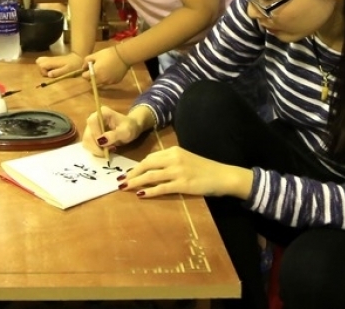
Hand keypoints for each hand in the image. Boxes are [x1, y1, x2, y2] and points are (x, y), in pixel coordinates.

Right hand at [36, 52, 82, 77]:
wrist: (78, 58)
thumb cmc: (74, 65)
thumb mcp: (67, 70)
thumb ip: (57, 72)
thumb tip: (48, 75)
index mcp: (52, 62)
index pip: (41, 66)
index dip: (44, 72)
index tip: (51, 75)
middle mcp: (50, 59)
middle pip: (38, 62)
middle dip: (42, 69)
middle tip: (49, 73)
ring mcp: (51, 58)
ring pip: (40, 61)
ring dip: (43, 67)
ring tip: (50, 71)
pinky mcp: (53, 59)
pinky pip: (44, 61)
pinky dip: (45, 65)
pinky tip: (52, 69)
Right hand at [82, 105, 142, 156]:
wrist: (131, 127)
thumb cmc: (130, 127)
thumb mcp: (126, 131)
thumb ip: (114, 135)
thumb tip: (100, 141)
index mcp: (102, 113)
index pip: (92, 122)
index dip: (95, 135)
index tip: (104, 145)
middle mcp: (94, 118)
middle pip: (87, 133)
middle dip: (95, 146)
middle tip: (106, 153)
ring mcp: (92, 127)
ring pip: (86, 140)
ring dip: (95, 149)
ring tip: (107, 151)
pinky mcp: (92, 134)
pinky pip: (89, 144)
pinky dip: (95, 150)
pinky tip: (105, 150)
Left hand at [86, 45, 128, 84]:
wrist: (123, 56)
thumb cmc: (108, 54)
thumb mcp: (95, 55)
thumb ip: (86, 61)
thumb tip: (83, 67)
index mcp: (95, 73)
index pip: (85, 77)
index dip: (85, 72)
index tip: (88, 69)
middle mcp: (101, 80)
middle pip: (92, 82)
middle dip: (91, 77)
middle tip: (94, 70)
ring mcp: (109, 82)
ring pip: (100, 83)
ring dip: (99, 79)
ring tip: (103, 70)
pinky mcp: (115, 82)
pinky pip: (108, 82)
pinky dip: (106, 79)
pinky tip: (109, 72)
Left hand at [117, 146, 252, 198]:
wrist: (223, 175)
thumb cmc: (204, 168)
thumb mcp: (185, 158)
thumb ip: (170, 161)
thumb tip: (152, 168)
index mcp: (173, 151)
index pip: (150, 158)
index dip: (137, 166)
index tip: (128, 172)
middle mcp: (174, 159)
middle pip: (146, 165)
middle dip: (132, 173)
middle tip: (121, 180)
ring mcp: (178, 172)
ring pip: (150, 176)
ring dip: (135, 182)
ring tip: (125, 187)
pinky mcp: (183, 184)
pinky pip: (162, 188)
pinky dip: (149, 191)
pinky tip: (140, 195)